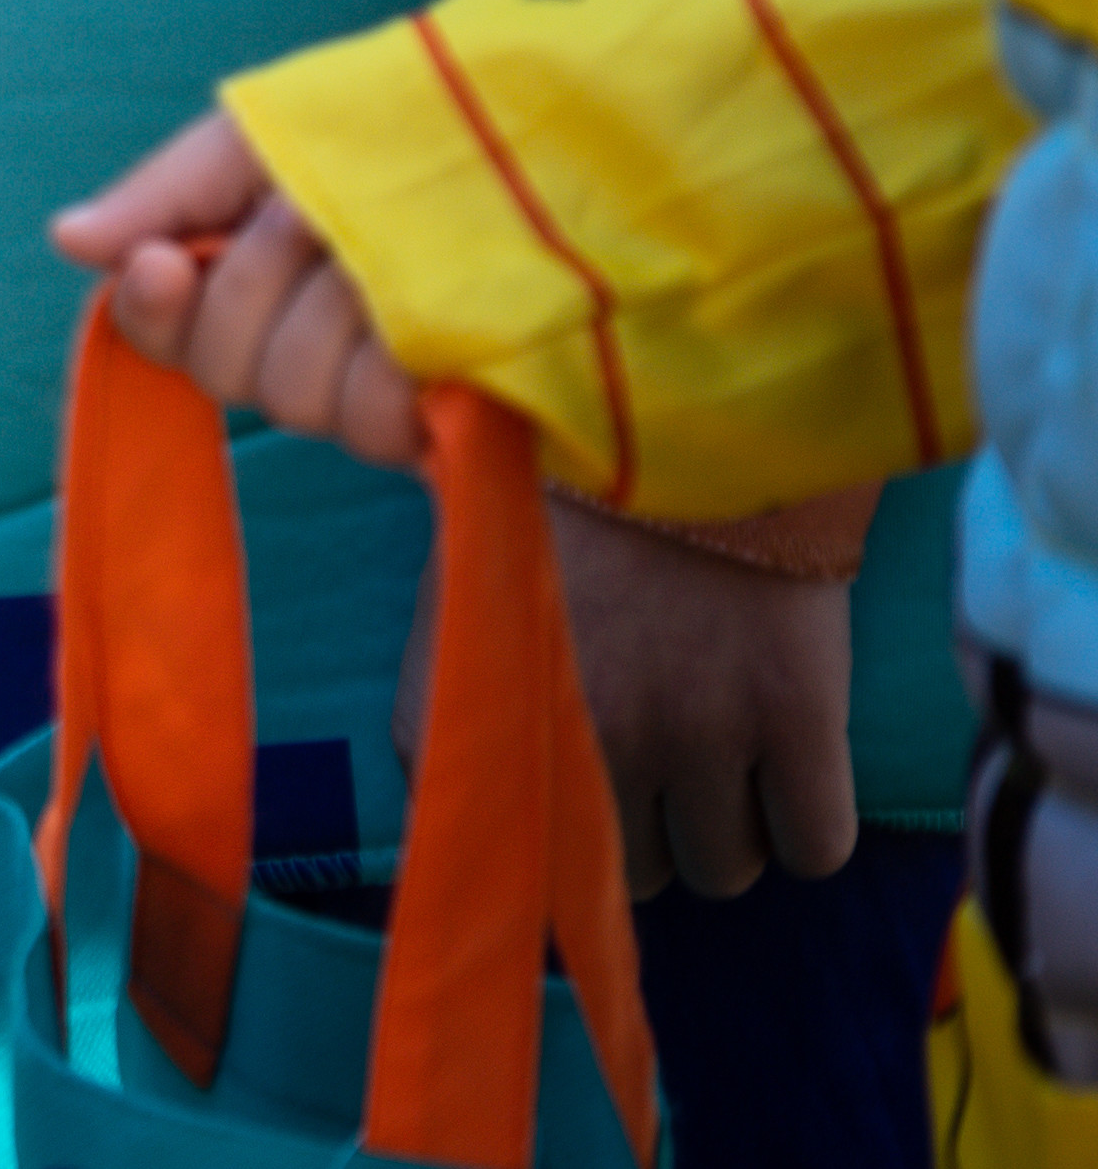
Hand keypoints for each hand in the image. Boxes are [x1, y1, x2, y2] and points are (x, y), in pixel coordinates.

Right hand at [52, 110, 425, 468]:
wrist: (543, 136)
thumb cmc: (398, 127)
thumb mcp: (268, 138)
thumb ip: (169, 191)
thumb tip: (67, 239)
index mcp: (245, 282)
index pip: (159, 332)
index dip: (153, 310)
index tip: (166, 260)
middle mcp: (297, 349)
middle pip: (225, 368)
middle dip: (268, 279)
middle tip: (322, 216)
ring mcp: (368, 393)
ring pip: (298, 399)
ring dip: (342, 313)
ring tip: (400, 251)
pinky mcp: (443, 424)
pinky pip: (380, 425)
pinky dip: (401, 370)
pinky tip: (436, 323)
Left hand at [404, 501, 856, 898]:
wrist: (675, 408)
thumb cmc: (562, 489)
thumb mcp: (475, 589)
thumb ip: (472, 693)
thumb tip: (490, 798)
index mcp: (486, 713)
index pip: (513, 857)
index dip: (562, 853)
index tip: (588, 828)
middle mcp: (580, 743)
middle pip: (632, 878)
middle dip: (655, 833)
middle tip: (673, 767)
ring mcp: (690, 735)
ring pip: (724, 871)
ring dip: (734, 830)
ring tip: (735, 755)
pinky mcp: (793, 717)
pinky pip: (813, 845)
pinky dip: (809, 821)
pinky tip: (796, 763)